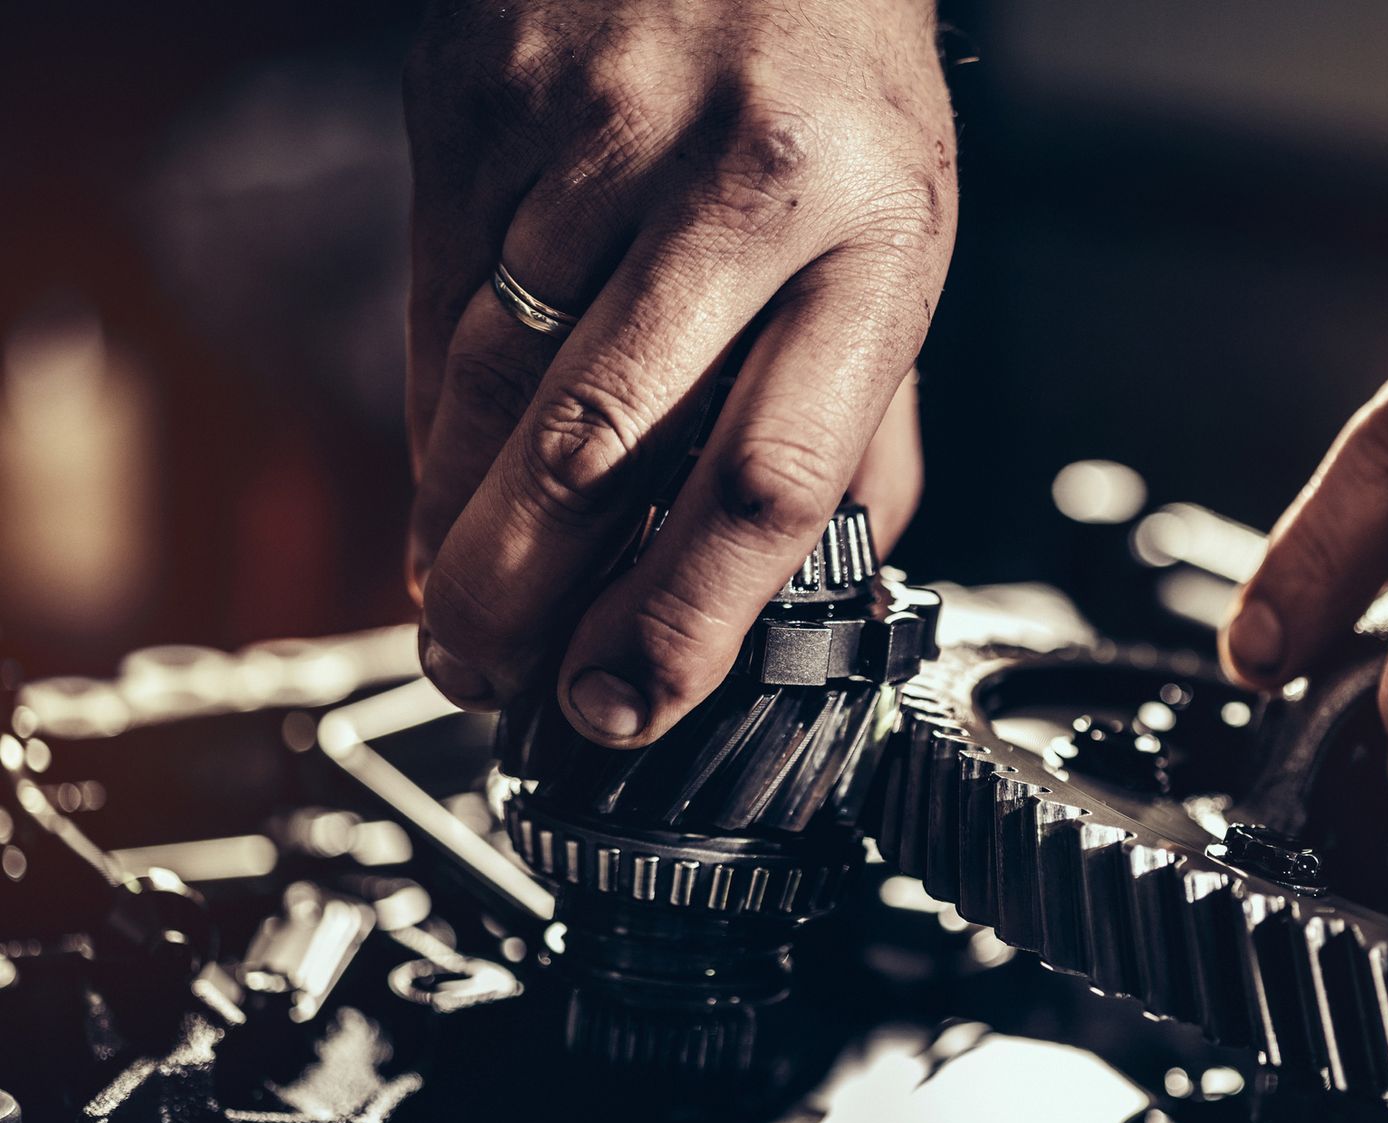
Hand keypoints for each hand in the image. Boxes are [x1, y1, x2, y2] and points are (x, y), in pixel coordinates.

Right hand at [402, 0, 954, 745]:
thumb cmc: (838, 96)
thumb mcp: (900, 250)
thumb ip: (861, 420)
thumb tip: (809, 588)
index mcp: (874, 240)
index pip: (772, 474)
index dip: (685, 617)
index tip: (624, 706)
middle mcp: (738, 184)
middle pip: (596, 442)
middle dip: (523, 598)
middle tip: (491, 681)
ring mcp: (598, 131)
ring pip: (489, 382)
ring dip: (458, 526)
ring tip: (454, 611)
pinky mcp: (485, 100)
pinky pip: (434, 301)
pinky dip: (431, 414)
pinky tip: (446, 475)